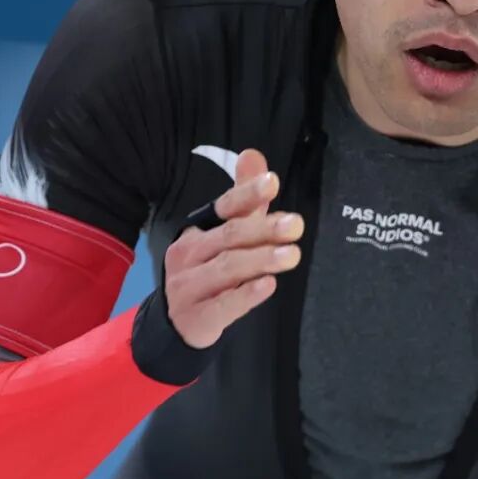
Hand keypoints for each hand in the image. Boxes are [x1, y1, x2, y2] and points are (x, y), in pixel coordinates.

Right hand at [165, 148, 304, 348]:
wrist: (181, 323)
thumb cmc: (209, 272)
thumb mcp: (226, 235)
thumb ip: (244, 200)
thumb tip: (253, 155)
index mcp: (197, 230)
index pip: (224, 208)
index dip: (247, 195)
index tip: (273, 183)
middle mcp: (188, 253)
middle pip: (228, 236)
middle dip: (263, 229)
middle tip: (296, 225)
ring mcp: (188, 286)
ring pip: (227, 268)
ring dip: (261, 260)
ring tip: (292, 255)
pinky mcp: (196, 317)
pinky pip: (222, 305)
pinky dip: (245, 296)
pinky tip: (268, 286)